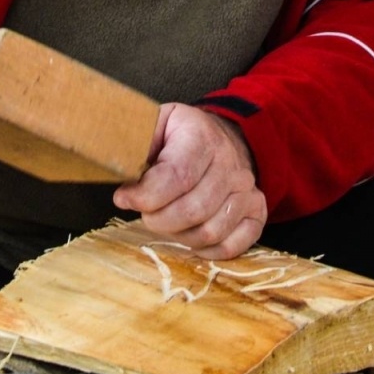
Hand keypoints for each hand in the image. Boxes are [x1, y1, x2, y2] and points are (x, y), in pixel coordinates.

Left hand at [112, 102, 265, 258]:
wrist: (220, 135)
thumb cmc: (179, 135)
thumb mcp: (154, 123)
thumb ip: (135, 141)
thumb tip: (117, 166)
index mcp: (202, 137)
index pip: (176, 177)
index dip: (145, 195)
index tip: (123, 197)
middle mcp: (230, 163)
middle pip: (192, 210)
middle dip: (158, 219)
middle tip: (145, 212)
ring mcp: (247, 189)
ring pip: (210, 232)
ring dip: (178, 236)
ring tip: (165, 221)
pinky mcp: (256, 211)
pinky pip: (233, 245)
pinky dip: (207, 251)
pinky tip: (189, 238)